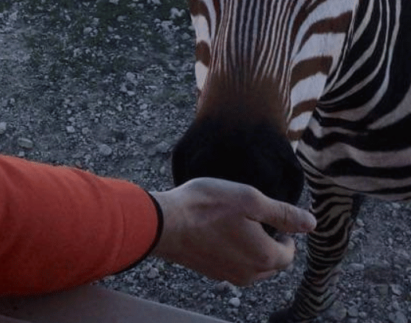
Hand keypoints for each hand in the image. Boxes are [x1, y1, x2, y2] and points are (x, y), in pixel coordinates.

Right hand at [150, 178, 315, 285]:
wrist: (163, 223)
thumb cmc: (206, 207)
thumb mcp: (250, 200)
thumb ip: (283, 213)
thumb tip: (312, 223)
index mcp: (265, 257)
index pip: (290, 253)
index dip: (284, 232)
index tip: (267, 214)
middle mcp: (250, 274)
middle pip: (271, 262)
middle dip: (268, 243)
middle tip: (250, 217)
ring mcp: (227, 275)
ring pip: (251, 265)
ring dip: (249, 248)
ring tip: (232, 223)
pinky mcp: (209, 272)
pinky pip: (231, 264)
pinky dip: (230, 251)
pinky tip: (215, 232)